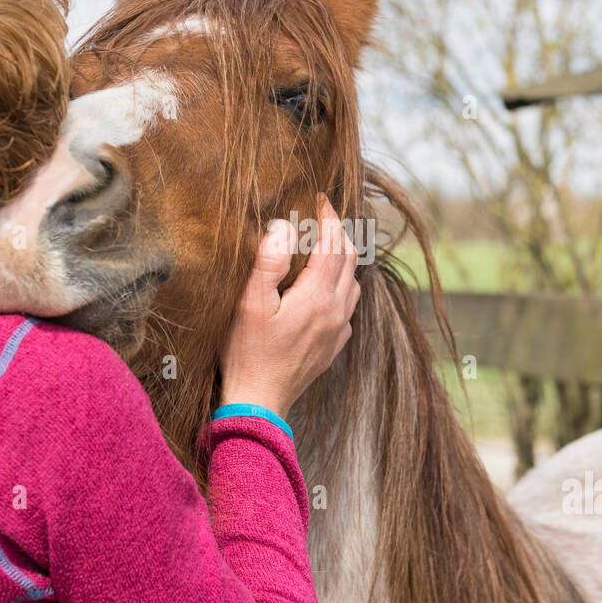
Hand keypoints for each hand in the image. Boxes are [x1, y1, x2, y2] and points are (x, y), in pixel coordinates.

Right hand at [218, 195, 360, 421]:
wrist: (259, 403)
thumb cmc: (247, 353)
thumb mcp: (249, 304)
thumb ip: (267, 263)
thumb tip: (283, 227)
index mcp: (318, 297)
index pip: (334, 245)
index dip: (329, 217)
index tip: (321, 199)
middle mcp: (336, 312)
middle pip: (350, 261)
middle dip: (339, 233)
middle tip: (323, 217)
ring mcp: (338, 331)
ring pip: (354, 284)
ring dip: (344, 260)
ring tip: (325, 247)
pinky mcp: (334, 346)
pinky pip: (348, 307)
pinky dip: (341, 287)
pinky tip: (323, 289)